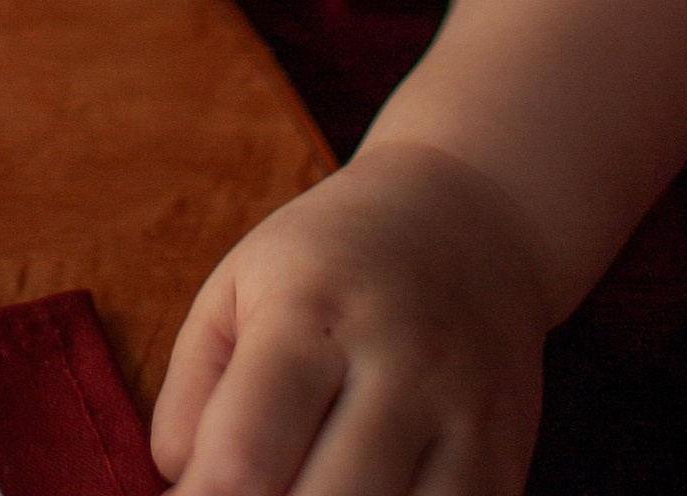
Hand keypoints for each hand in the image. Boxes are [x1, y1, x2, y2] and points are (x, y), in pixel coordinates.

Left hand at [153, 139, 551, 495]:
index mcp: (310, 311)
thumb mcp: (240, 288)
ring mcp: (461, 413)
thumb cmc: (331, 261)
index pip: (244, 457)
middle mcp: (396, 362)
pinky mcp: (504, 455)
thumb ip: (194, 394)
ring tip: (304, 491)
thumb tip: (182, 489)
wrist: (467, 219)